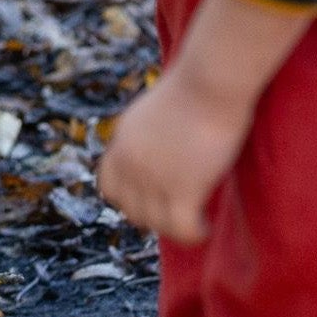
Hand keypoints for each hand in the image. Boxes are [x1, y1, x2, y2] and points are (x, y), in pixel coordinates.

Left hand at [97, 62, 250, 243]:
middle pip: (130, 210)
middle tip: (181, 213)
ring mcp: (152, 176)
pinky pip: (180, 230)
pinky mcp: (182, 188)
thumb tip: (161, 154)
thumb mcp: (154, 112)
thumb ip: (147, 138)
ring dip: (176, 228)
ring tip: (198, 222)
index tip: (153, 200)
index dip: (129, 198)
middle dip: (155, 216)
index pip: (108, 186)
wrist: (208, 82)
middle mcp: (130, 161)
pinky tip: (207, 227)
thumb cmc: (193, 88)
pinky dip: (194, 234)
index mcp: (122, 140)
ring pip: (155, 224)